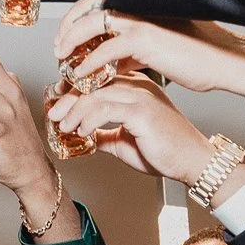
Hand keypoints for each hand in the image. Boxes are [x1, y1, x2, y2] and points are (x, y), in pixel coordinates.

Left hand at [46, 75, 217, 183]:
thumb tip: (85, 137)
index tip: (57, 103)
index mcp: (135, 88)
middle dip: (68, 99)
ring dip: (74, 111)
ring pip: (95, 95)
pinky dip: (88, 120)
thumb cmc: (165, 151)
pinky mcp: (141, 111)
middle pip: (93, 84)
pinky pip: (105, 109)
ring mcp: (140, 96)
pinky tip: (82, 131)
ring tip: (63, 126)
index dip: (73, 90)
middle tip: (53, 114)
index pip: (97, 82)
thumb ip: (105, 134)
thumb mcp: (125, 141)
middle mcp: (137, 86)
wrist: (191, 162)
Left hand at [53, 0, 244, 96]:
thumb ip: (134, 53)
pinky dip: (88, 62)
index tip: (66, 40)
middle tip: (58, 50)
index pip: (99, 5)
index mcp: (141, 9)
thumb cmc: (200, 59)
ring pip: (91, 24)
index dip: (78, 20)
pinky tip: (80, 74)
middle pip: (89, 8)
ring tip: (62, 61)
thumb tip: (116, 63)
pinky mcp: (145, 38)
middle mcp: (138, 9)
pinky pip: (105, 48)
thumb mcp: (157, 54)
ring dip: (72, 42)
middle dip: (68, 27)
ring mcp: (141, 20)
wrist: (225, 64)